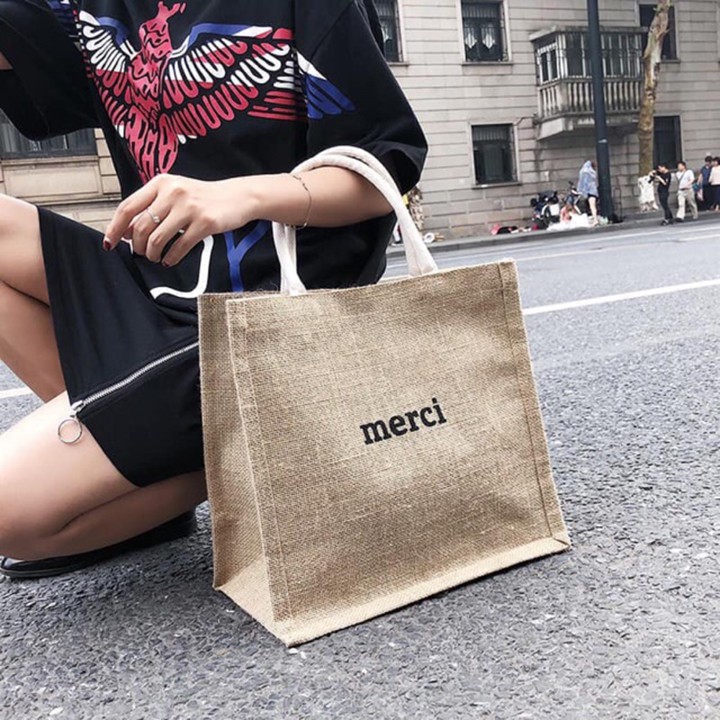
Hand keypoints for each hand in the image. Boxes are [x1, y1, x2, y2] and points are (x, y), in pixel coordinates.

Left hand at [103, 174, 259, 265]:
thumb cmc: (202, 198)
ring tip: (156, 257)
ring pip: (158, 238)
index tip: (110, 243)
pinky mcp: (205, 222)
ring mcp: (189, 207)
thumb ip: (152, 207)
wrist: (236, 197)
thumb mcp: (175, 194)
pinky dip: (171, 258)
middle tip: (143, 253)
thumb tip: (128, 232)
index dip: (115, 228)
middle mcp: (172, 192)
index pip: (128, 207)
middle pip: (141, 226)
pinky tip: (170, 260)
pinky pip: (180, 246)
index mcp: (160, 183)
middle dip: (138, 246)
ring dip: (153, 254)